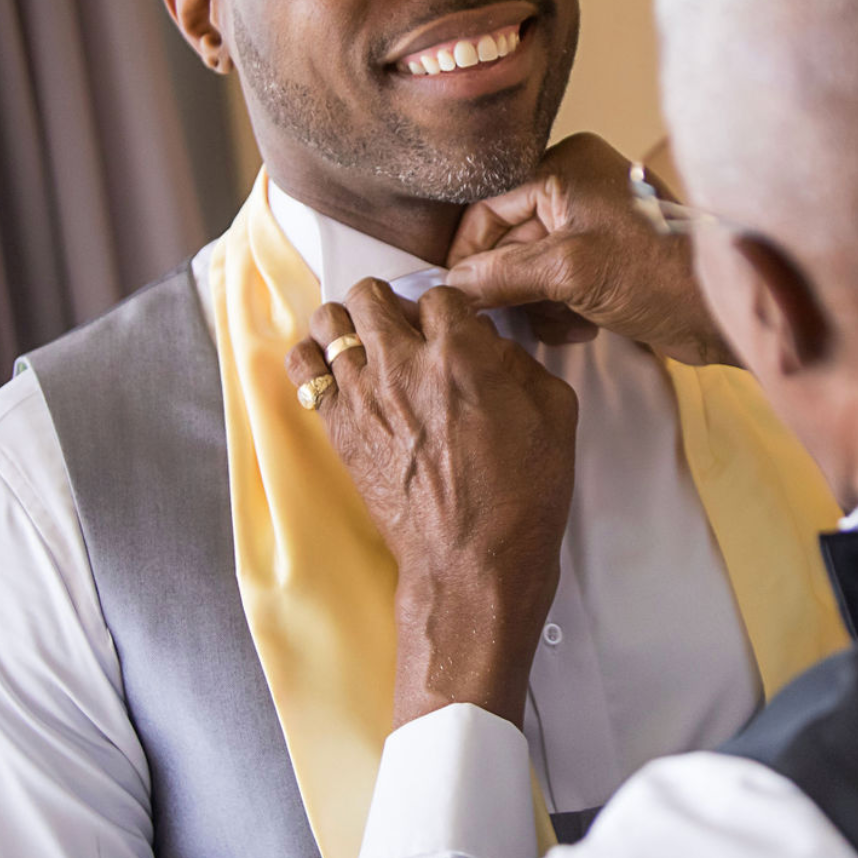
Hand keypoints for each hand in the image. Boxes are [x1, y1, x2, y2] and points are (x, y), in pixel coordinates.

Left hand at [286, 279, 578, 728]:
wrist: (472, 564)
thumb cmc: (520, 497)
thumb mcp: (554, 415)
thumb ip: (520, 363)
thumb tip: (491, 347)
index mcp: (461, 355)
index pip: (439, 293)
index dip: (450, 307)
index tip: (456, 326)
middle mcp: (403, 366)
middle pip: (371, 293)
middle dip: (391, 303)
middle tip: (408, 328)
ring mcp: (363, 397)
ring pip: (329, 322)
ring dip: (351, 325)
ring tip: (369, 346)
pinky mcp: (339, 431)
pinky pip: (303, 371)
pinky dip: (316, 362)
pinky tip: (340, 373)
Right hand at [444, 133, 737, 365]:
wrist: (724, 313)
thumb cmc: (657, 277)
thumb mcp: (569, 272)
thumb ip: (502, 274)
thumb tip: (451, 286)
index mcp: (567, 165)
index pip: (490, 207)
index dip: (469, 255)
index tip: (454, 297)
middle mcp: (578, 185)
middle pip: (509, 241)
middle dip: (515, 286)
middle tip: (516, 320)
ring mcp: (593, 223)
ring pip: (530, 269)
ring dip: (540, 304)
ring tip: (566, 322)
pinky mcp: (606, 259)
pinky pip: (557, 283)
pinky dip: (563, 310)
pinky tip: (585, 327)